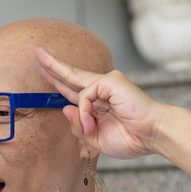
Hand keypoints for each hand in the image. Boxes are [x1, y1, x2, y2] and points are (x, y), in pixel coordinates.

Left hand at [35, 47, 169, 159]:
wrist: (153, 135)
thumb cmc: (131, 139)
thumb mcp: (96, 139)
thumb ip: (79, 127)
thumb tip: (64, 109)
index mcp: (99, 102)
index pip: (73, 89)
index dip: (58, 81)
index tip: (44, 72)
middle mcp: (102, 89)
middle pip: (71, 75)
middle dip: (52, 65)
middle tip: (37, 52)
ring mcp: (106, 83)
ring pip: (74, 79)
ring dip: (62, 86)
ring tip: (68, 93)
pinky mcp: (110, 81)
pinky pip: (84, 96)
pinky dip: (84, 113)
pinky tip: (91, 124)